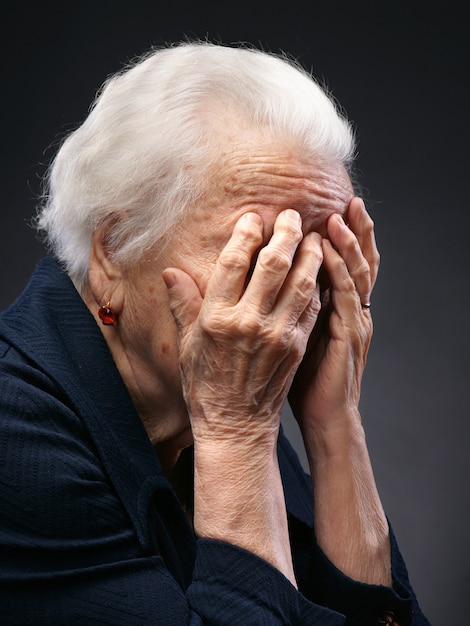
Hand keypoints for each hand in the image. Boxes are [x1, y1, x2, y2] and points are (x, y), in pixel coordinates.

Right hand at [163, 209, 323, 446]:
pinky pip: (311, 306)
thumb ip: (182, 304)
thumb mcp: (187, 344)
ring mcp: (278, 334)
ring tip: (313, 236)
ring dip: (310, 254)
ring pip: (301, 282)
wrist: (236, 424)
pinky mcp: (296, 345)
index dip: (246, 233)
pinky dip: (318, 284)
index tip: (254, 217)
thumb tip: (170, 271)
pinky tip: (319, 270)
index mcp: (217, 318)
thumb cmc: (206, 385)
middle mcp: (250, 322)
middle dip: (286, 233)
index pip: (234, 263)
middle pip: (274, 264)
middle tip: (292, 215)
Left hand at [289, 197, 379, 438]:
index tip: (326, 211)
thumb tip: (262, 283)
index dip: (338, 238)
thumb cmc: (301, 377)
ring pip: (356, 271)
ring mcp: (352, 319)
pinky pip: (346, 294)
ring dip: (349, 241)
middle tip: (347, 201)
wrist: (323, 414)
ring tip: (340, 214)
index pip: (341, 264)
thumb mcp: (292, 335)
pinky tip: (327, 249)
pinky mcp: (349, 333)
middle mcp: (349, 309)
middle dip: (353, 230)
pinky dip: (339, 269)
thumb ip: (283, 306)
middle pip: (357, 261)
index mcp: (337, 307)